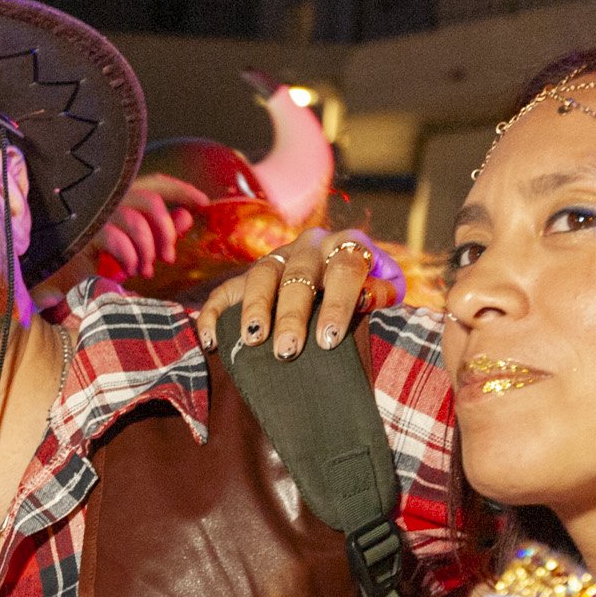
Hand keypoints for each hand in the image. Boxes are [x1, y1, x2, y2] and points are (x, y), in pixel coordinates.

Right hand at [93, 175, 208, 285]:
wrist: (58, 275)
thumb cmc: (94, 257)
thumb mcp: (133, 245)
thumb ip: (159, 230)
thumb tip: (187, 216)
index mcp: (120, 196)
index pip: (156, 184)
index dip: (182, 191)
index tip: (203, 203)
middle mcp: (109, 199)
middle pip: (151, 202)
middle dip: (166, 231)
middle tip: (169, 258)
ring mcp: (97, 214)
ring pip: (137, 223)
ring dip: (148, 250)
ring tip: (146, 270)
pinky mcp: (85, 232)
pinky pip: (117, 240)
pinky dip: (129, 257)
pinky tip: (130, 270)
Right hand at [192, 227, 395, 356]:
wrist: (339, 281)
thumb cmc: (363, 292)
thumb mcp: (383, 288)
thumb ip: (380, 292)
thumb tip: (367, 298)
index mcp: (347, 246)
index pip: (344, 268)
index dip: (336, 303)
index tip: (328, 339)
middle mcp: (310, 246)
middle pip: (298, 274)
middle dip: (291, 314)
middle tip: (288, 351)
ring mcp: (276, 258)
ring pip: (261, 275)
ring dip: (255, 309)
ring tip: (253, 340)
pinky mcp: (248, 275)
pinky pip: (224, 290)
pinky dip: (214, 314)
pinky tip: (212, 341)